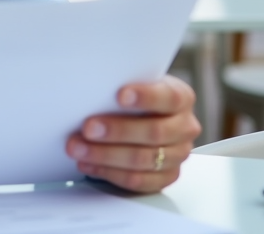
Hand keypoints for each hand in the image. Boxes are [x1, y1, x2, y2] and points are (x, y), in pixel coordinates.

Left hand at [65, 75, 200, 193]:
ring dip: (106, 155)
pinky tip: (89, 163)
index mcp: (181, 97)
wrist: (142, 116)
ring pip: (143, 159)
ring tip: (79, 148)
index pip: (169, 97)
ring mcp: (177, 155)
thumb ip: (123, 84)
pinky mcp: (165, 177)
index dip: (145, 97)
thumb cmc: (134, 97)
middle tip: (88, 128)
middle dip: (117, 131)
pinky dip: (109, 172)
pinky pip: (137, 180)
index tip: (120, 95)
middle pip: (154, 132)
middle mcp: (184, 127)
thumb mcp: (133, 83)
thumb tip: (95, 89)